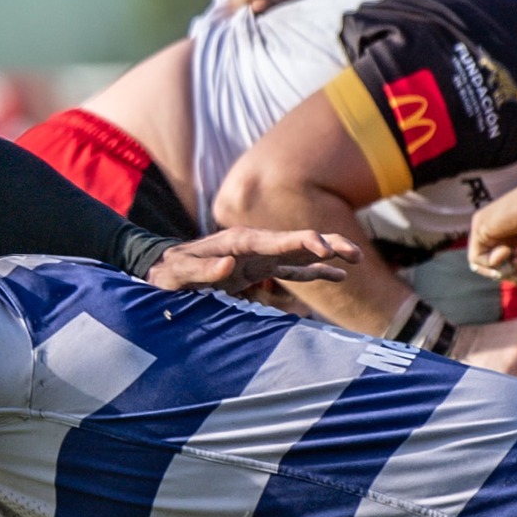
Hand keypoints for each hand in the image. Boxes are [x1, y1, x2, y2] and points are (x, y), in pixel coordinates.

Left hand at [147, 225, 359, 294]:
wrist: (160, 270)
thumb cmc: (168, 272)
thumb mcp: (179, 273)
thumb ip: (203, 270)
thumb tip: (230, 266)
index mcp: (239, 242)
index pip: (279, 240)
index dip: (305, 243)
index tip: (327, 251)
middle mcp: (254, 246)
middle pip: (298, 242)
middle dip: (327, 244)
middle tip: (354, 254)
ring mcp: (258, 258)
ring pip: (300, 255)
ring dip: (327, 257)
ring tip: (355, 261)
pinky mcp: (257, 271)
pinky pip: (291, 273)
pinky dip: (313, 274)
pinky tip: (335, 277)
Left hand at [468, 180, 516, 282]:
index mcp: (516, 235)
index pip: (508, 265)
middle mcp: (500, 232)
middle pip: (496, 268)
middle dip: (512, 277)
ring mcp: (489, 229)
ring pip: (485, 265)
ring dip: (504, 271)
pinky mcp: (480, 226)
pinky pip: (476, 258)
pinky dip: (492, 263)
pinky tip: (508, 251)